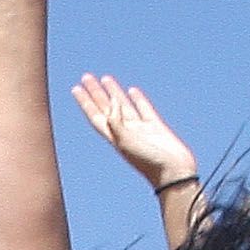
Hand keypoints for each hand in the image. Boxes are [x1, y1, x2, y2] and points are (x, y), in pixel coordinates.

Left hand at [70, 75, 193, 188]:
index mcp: (114, 137)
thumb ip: (116, 121)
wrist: (174, 173)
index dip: (86, 102)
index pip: (96, 115)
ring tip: (105, 78)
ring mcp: (140, 129)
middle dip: (96, 93)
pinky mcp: (156, 127)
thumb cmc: (149, 162)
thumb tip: (112, 102)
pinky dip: (138, 99)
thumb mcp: (126, 142)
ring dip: (114, 92)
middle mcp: (125, 132)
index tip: (76, 88)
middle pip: (106, 108)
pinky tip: (132, 90)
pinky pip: (144, 109)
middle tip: (86, 77)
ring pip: (124, 106)